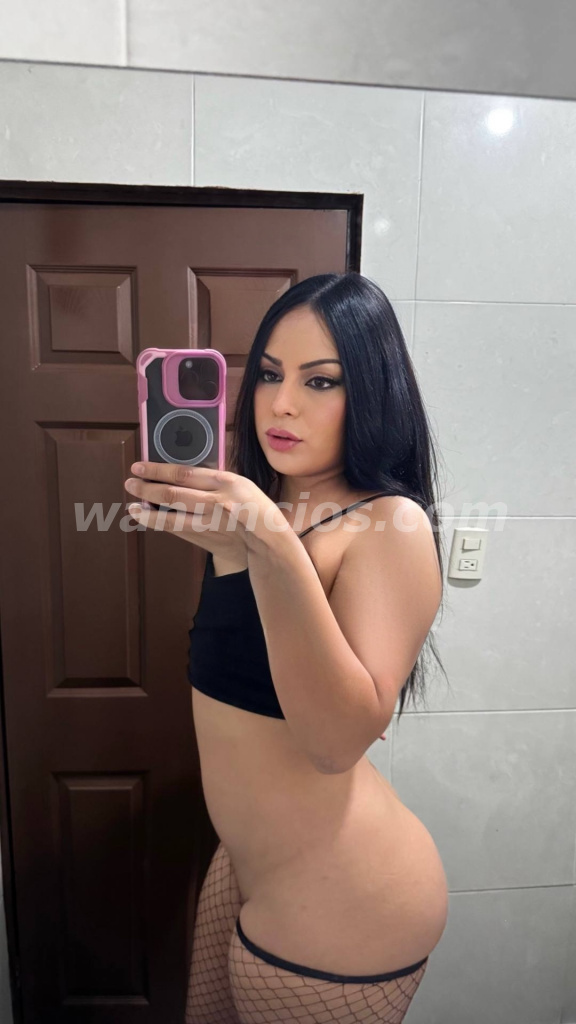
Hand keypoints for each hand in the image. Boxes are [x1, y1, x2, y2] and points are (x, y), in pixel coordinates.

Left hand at [124, 461, 290, 559]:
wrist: (267, 537)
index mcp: (225, 482)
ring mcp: (210, 523)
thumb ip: (210, 479)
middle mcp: (216, 502)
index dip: (157, 470)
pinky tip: (149, 518)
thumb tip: (175, 474)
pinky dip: (160, 524)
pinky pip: (176, 530)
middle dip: (146, 489)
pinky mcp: (206, 539)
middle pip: (171, 495)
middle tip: (130, 483)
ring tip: (133, 507)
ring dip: (147, 513)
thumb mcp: (238, 483)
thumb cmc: (253, 505)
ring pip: (169, 518)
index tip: (139, 467)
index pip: (183, 473)